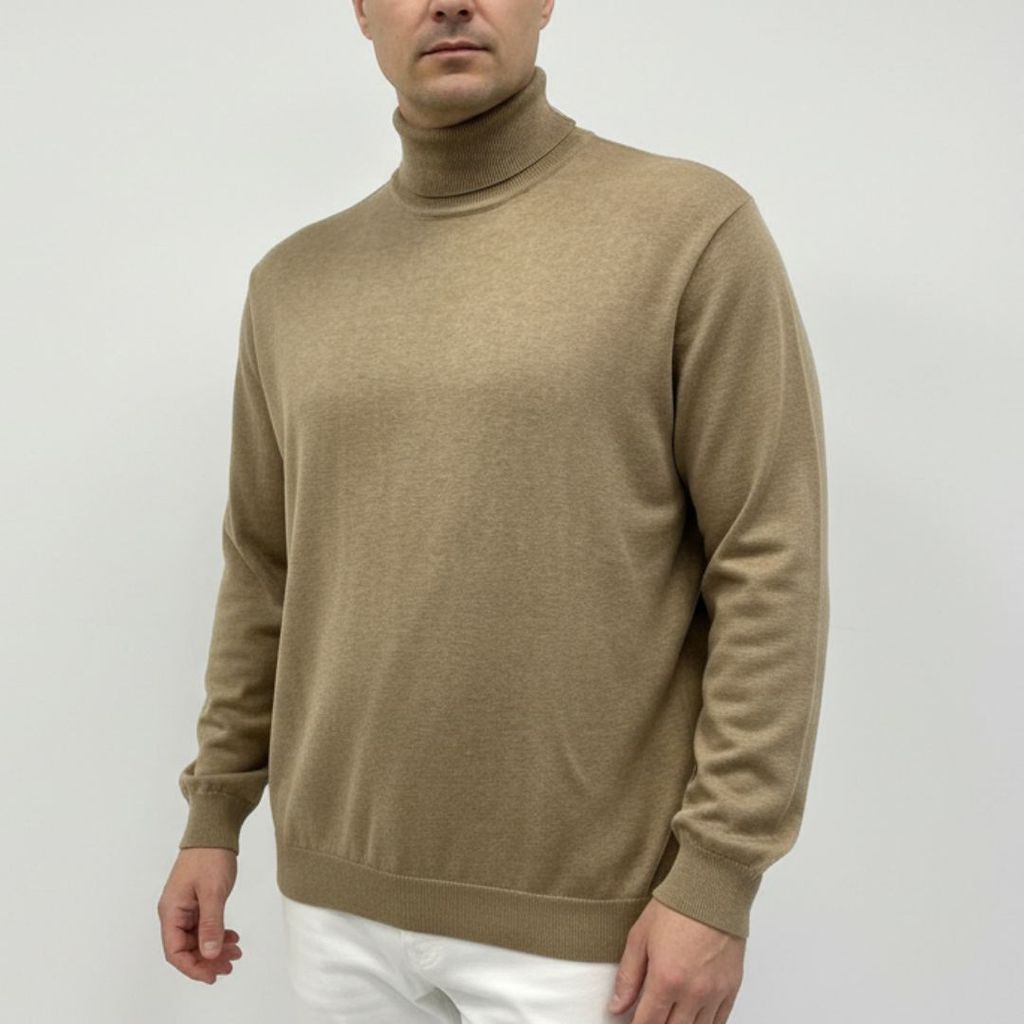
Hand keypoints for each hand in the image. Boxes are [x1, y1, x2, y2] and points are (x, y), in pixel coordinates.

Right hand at [158, 847, 243, 983]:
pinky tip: (232, 937)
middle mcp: (175, 912)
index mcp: (171, 911)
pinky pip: (204, 926)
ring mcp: (186, 907)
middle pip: (186, 948)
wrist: (214, 831)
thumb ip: (211, 923)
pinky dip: (217, 934)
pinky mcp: (197, 902)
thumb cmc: (210, 856)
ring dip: (214, 948)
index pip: (175, 951)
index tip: (212, 975)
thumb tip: (208, 953)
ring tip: (236, 952)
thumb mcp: (212, 892)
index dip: (192, 967)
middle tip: (230, 965)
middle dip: (207, 959)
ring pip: (197, 938)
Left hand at [607, 898, 744, 1022]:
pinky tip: (692, 1019)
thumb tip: (617, 1007)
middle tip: (650, 1017)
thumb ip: (628, 977)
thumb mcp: (640, 937)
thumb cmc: (676, 907)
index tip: (631, 1023)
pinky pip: (719, 1023)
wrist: (712, 890)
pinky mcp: (732, 989)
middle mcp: (693, 992)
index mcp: (666, 979)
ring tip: (669, 1016)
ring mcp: (715, 993)